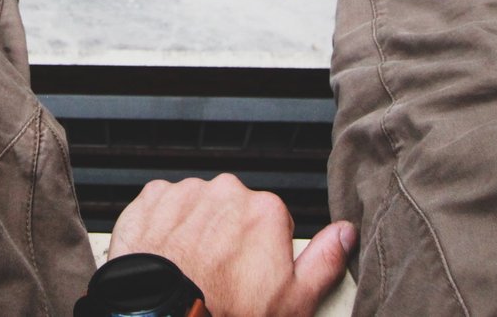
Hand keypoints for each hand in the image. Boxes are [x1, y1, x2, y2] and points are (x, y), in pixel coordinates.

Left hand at [106, 174, 355, 316]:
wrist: (164, 315)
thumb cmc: (226, 312)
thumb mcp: (294, 300)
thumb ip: (325, 260)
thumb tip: (345, 234)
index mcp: (265, 210)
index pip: (271, 221)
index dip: (262, 251)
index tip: (252, 273)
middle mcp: (226, 192)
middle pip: (233, 210)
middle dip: (229, 236)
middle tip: (221, 275)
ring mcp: (186, 193)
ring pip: (198, 207)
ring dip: (197, 230)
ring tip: (193, 269)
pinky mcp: (151, 200)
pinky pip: (164, 206)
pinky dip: (166, 226)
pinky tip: (169, 256)